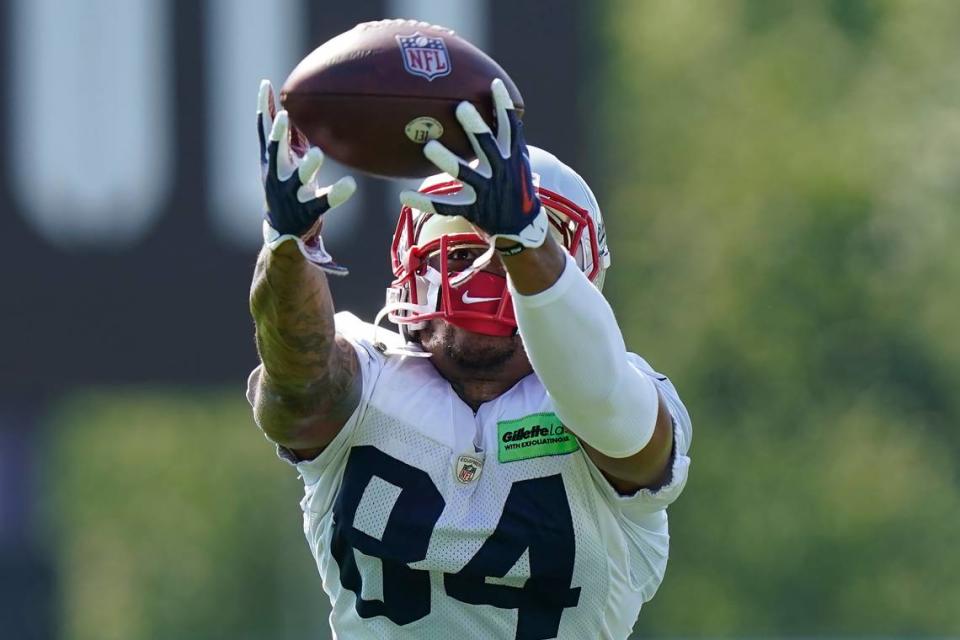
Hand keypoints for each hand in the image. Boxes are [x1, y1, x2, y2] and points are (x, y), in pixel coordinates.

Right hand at [258, 79, 355, 271]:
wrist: (282, 230)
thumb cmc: (286, 186)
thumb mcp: (284, 160)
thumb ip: (288, 136)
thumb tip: (293, 102)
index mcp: (271, 160)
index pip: (264, 131)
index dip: (264, 109)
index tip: (266, 86)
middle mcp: (278, 175)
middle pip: (275, 152)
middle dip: (278, 135)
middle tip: (286, 116)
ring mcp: (291, 194)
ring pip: (298, 178)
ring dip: (306, 166)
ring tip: (316, 153)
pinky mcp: (307, 210)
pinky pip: (322, 202)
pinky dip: (336, 193)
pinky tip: (350, 185)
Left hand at [399, 79, 547, 252]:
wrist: (524, 228)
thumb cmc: (518, 187)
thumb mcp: (520, 162)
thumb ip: (512, 138)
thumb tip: (508, 109)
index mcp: (512, 157)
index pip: (509, 127)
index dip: (502, 106)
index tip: (493, 84)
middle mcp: (501, 171)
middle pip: (487, 145)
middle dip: (475, 126)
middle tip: (460, 106)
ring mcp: (487, 191)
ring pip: (464, 174)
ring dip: (447, 160)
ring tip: (429, 146)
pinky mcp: (474, 210)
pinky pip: (446, 206)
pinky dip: (425, 202)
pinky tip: (404, 195)